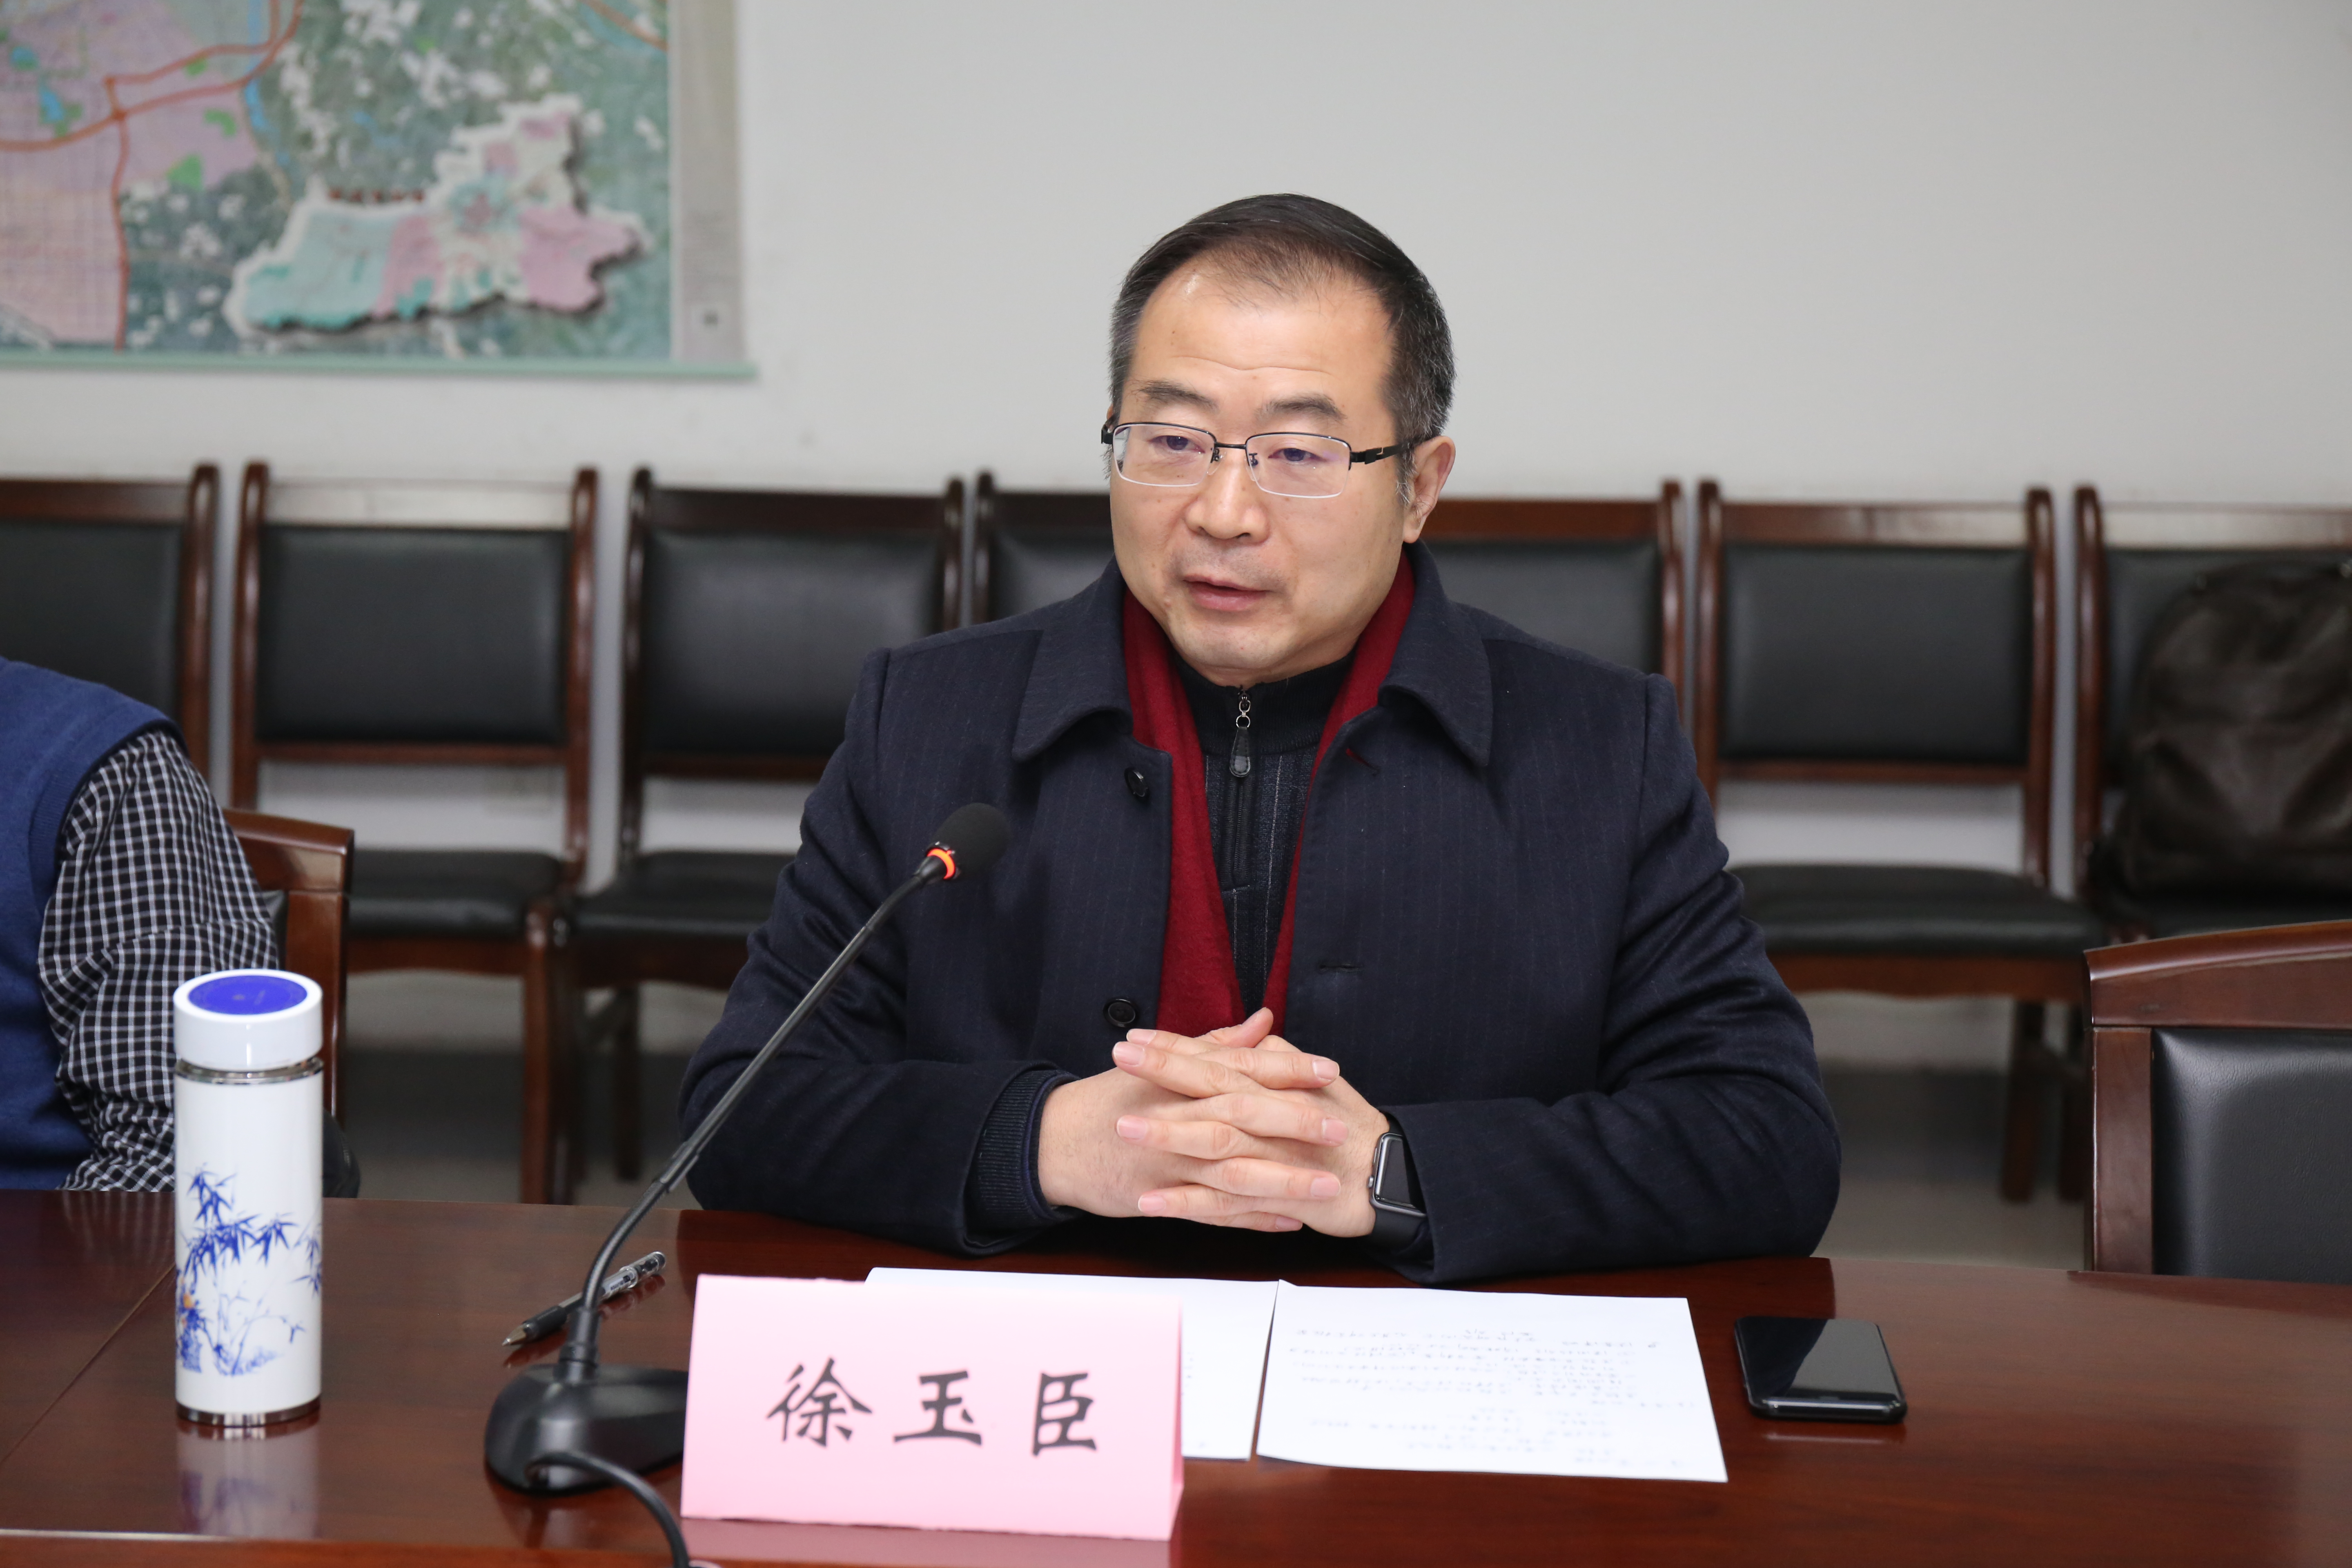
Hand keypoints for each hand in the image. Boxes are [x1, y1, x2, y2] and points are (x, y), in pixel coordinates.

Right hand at [1036, 1011, 1350, 1231]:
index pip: (1240, 1069)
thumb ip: (1215, 1045)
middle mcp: (1175, 1117)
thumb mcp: (1158, 1063)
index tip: (1327, 1070)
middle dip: (1293, 1122)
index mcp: (1179, 1080)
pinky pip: (1214, 1211)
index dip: (1286, 1069)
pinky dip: (1252, 1218)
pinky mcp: (1161, 1198)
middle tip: (1338, 1127)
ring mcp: (1168, 1162)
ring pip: (1233, 1170)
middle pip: (1242, 1116)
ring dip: (1283, 1179)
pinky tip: (1290, 1221)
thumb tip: (1263, 1021)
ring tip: (1327, 1185)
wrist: (1053, 1142)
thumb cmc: (1109, 1100)